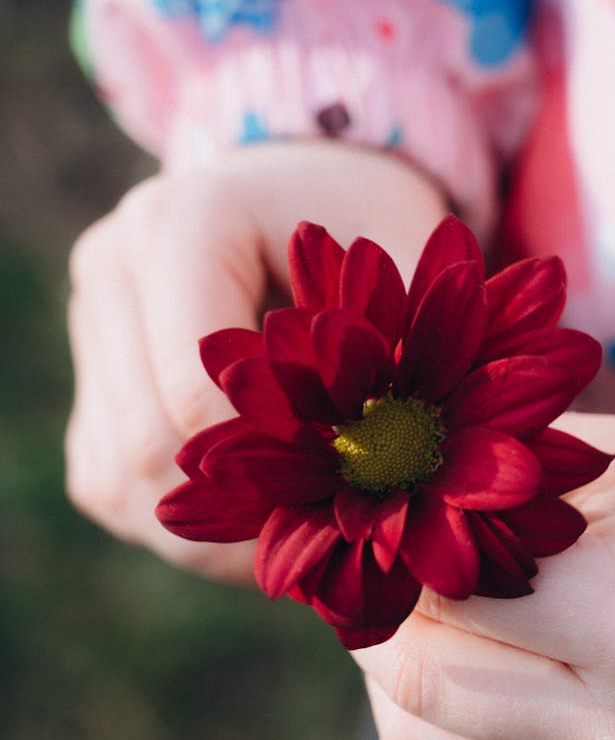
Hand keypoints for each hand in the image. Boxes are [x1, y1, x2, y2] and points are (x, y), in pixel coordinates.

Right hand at [66, 141, 448, 579]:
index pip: (197, 388)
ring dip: (200, 536)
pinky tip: (241, 519)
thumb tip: (396, 470)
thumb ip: (400, 349)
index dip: (270, 468)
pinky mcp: (88, 376)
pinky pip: (106, 481)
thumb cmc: (364, 222)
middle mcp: (113, 269)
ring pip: (114, 477)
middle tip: (319, 547)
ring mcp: (90, 324)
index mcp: (181, 223)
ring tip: (286, 541)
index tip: (343, 502)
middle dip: (236, 516)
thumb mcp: (402, 262)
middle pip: (144, 445)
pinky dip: (169, 521)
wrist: (297, 192)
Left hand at [354, 413, 614, 739]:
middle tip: (359, 560)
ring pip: (419, 739)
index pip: (459, 593)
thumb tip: (403, 481)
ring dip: (380, 665)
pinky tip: (426, 654)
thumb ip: (521, 468)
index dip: (399, 549)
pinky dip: (413, 711)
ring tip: (382, 606)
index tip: (378, 513)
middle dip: (372, 612)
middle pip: (425, 677)